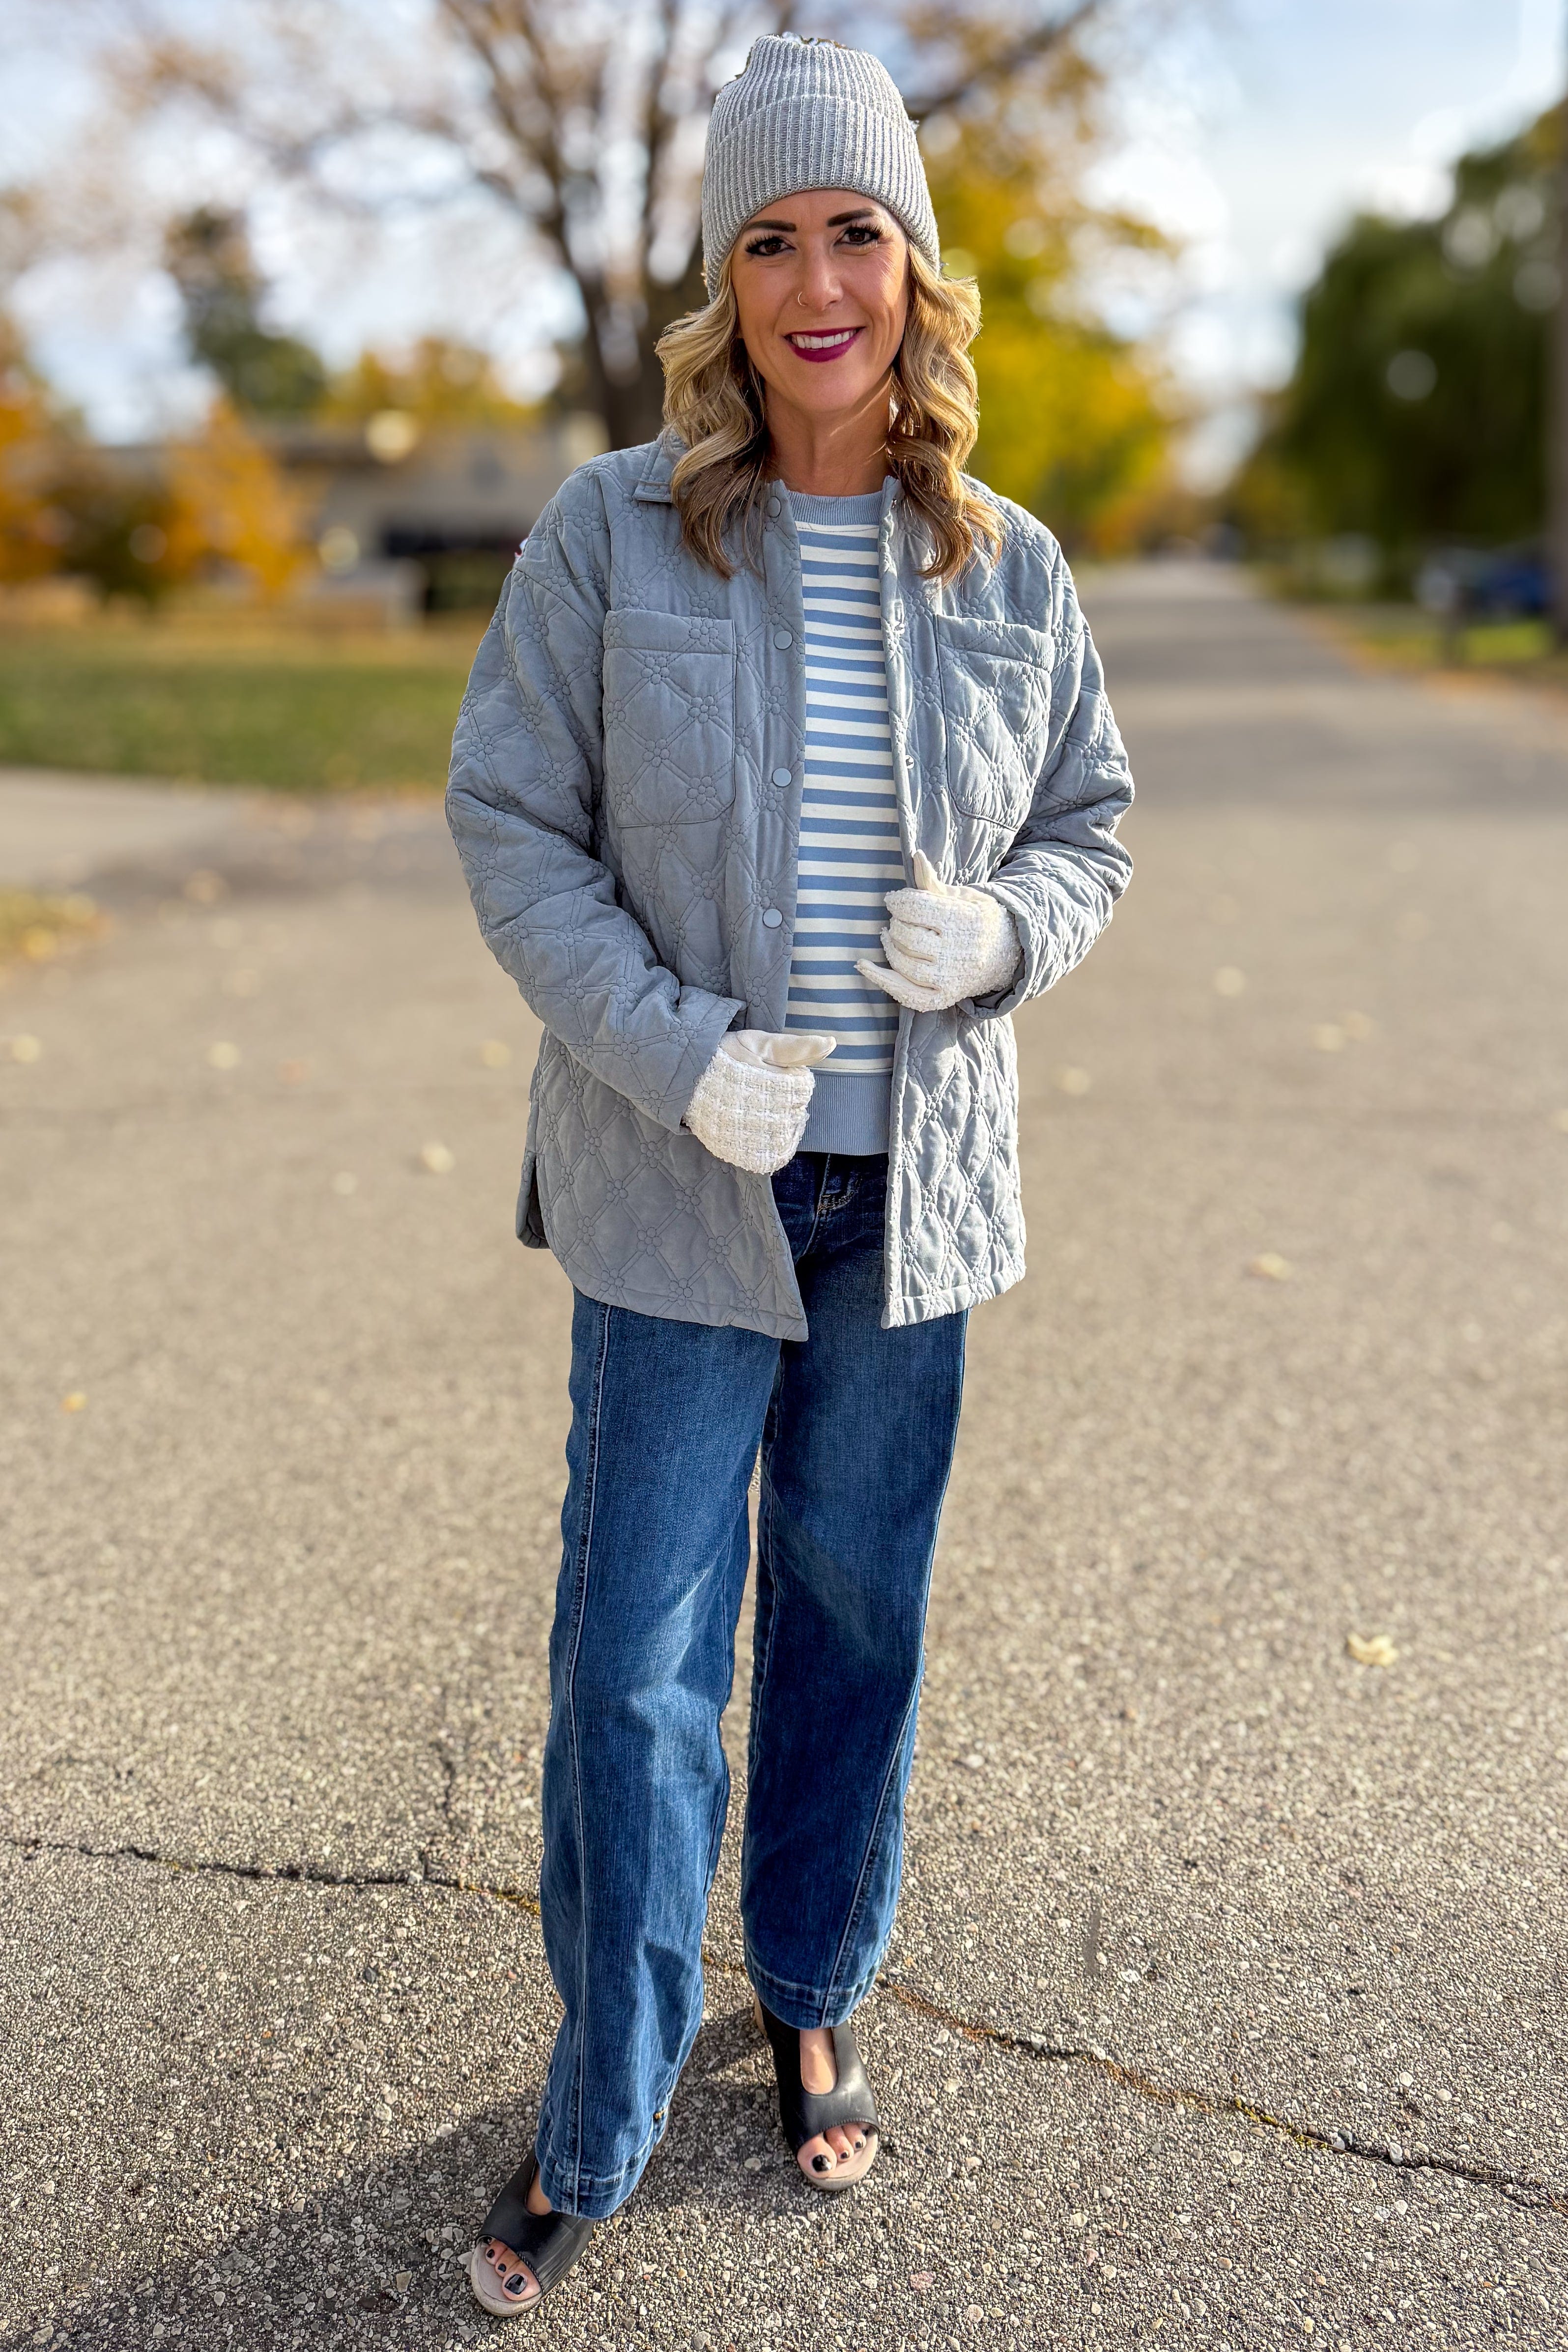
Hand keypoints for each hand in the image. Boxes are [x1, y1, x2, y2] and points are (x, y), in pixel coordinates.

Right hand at [683, 1029, 835, 1173]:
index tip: (762, 1070)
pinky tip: (752, 1126)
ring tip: (751, 1105)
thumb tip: (832, 1042)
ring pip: (785, 1135)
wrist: (682, 1080)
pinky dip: (768, 1143)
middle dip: (781, 1100)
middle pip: (795, 1113)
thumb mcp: (759, 1044)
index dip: (786, 1077)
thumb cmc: (723, 1056)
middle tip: (753, 1087)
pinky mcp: (743, 1155)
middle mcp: (772, 1122)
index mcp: (780, 1092)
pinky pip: (771, 1155)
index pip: (802, 1089)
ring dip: (775, 1122)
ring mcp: (757, 1142)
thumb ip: (796, 1047)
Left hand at [856, 851, 1020, 1011]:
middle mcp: (960, 952)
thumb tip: (916, 856)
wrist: (1007, 955)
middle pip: (908, 937)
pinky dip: (881, 979)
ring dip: (889, 946)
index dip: (898, 901)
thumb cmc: (977, 919)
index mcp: (966, 921)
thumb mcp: (962, 897)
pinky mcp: (944, 997)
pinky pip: (906, 993)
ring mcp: (951, 978)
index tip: (893, 899)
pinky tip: (864, 965)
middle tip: (897, 919)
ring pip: (904, 964)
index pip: (919, 908)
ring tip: (889, 935)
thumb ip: (933, 882)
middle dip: (896, 924)